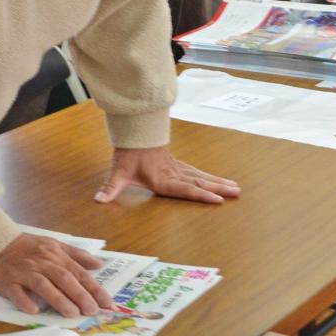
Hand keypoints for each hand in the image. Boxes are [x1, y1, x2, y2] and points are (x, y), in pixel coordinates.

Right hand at [0, 233, 116, 316]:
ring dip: (58, 299)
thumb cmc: (27, 247)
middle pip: (63, 278)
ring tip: (71, 313)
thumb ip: (77, 255)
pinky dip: (25, 301)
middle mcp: (42, 263)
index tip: (106, 302)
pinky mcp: (7, 281)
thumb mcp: (54, 244)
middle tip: (92, 310)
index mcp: (55, 255)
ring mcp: (24, 272)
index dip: (94, 288)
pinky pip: (16, 292)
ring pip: (43, 285)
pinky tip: (34, 310)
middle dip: (80, 295)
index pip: (78, 272)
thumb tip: (99, 265)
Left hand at [96, 146, 239, 204]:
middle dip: (218, 189)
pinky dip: (211, 178)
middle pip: (200, 182)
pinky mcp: (179, 166)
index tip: (217, 200)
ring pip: (202, 177)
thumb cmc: (128, 155)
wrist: (134, 134)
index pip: (185, 188)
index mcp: (162, 179)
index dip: (201, 195)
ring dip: (219, 183)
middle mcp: (174, 174)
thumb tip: (99, 200)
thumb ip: (110, 188)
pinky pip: (198, 173)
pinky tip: (222, 182)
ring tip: (236, 188)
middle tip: (236, 193)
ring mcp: (178, 169)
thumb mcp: (118, 172)